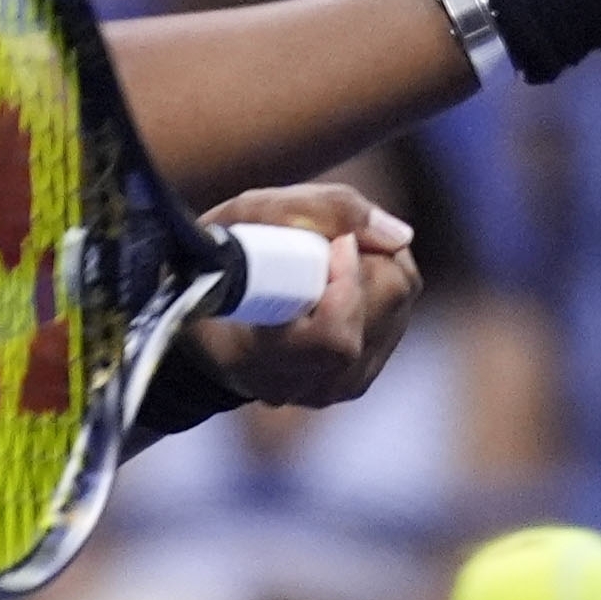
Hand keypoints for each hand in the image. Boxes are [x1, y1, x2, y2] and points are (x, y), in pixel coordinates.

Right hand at [185, 183, 418, 406]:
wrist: (199, 319)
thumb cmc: (219, 259)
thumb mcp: (249, 214)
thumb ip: (324, 210)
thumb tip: (401, 236)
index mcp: (262, 359)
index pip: (336, 339)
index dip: (345, 279)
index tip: (329, 242)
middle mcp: (304, 385)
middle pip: (384, 305)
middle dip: (368, 256)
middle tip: (328, 239)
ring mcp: (335, 389)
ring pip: (396, 309)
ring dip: (374, 269)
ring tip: (328, 259)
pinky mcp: (357, 381)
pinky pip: (394, 321)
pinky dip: (375, 289)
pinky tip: (339, 281)